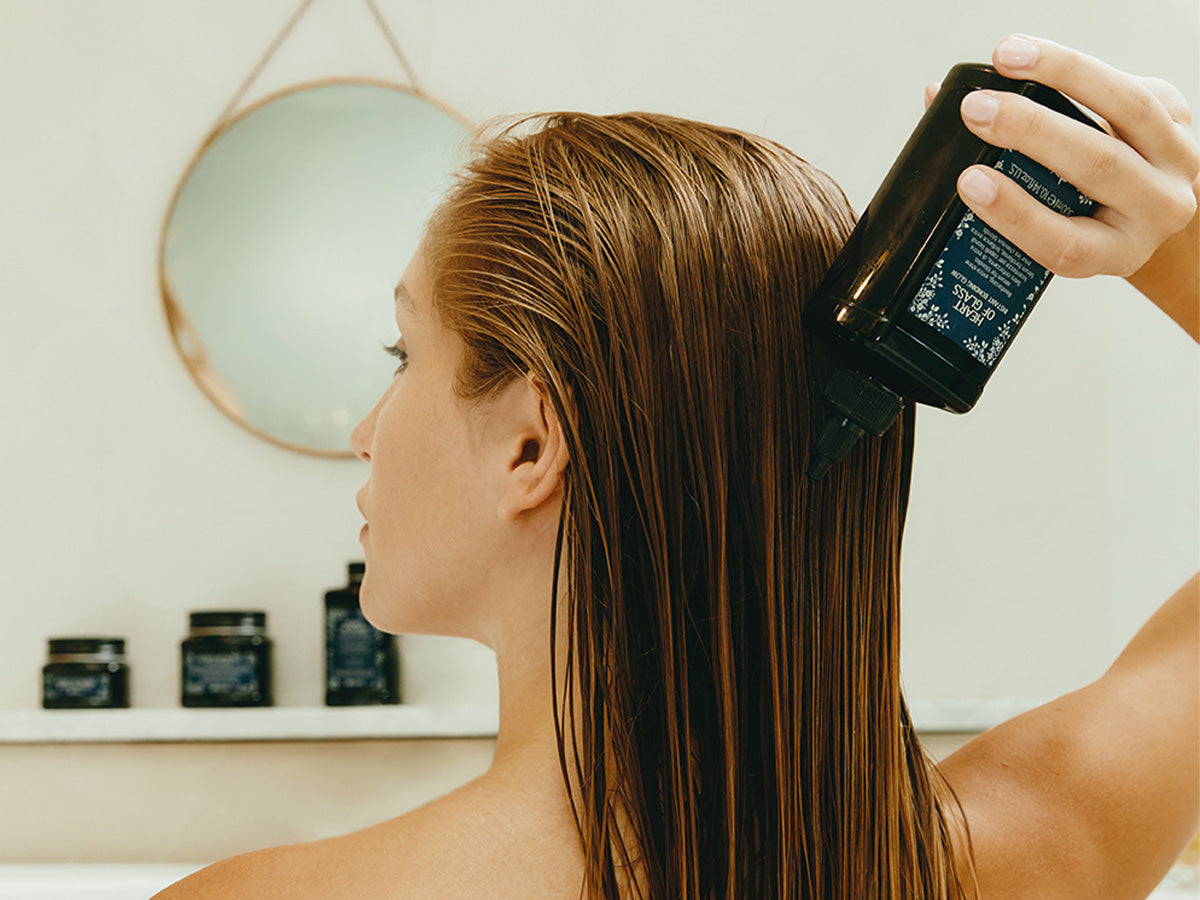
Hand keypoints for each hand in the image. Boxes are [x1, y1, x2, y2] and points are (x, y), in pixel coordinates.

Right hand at [924, 36, 1198, 338]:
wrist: (1156, 208)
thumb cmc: (1090, 220)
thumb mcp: (1050, 225)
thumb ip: (996, 185)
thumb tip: (934, 110)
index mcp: (1114, 253)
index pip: (1065, 243)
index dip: (1016, 214)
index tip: (969, 182)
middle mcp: (1157, 211)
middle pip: (1097, 165)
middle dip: (1031, 131)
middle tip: (975, 110)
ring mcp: (1178, 161)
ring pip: (1127, 107)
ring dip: (1062, 73)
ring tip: (1006, 57)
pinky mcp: (1182, 117)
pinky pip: (1131, 84)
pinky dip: (1080, 67)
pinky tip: (1036, 56)